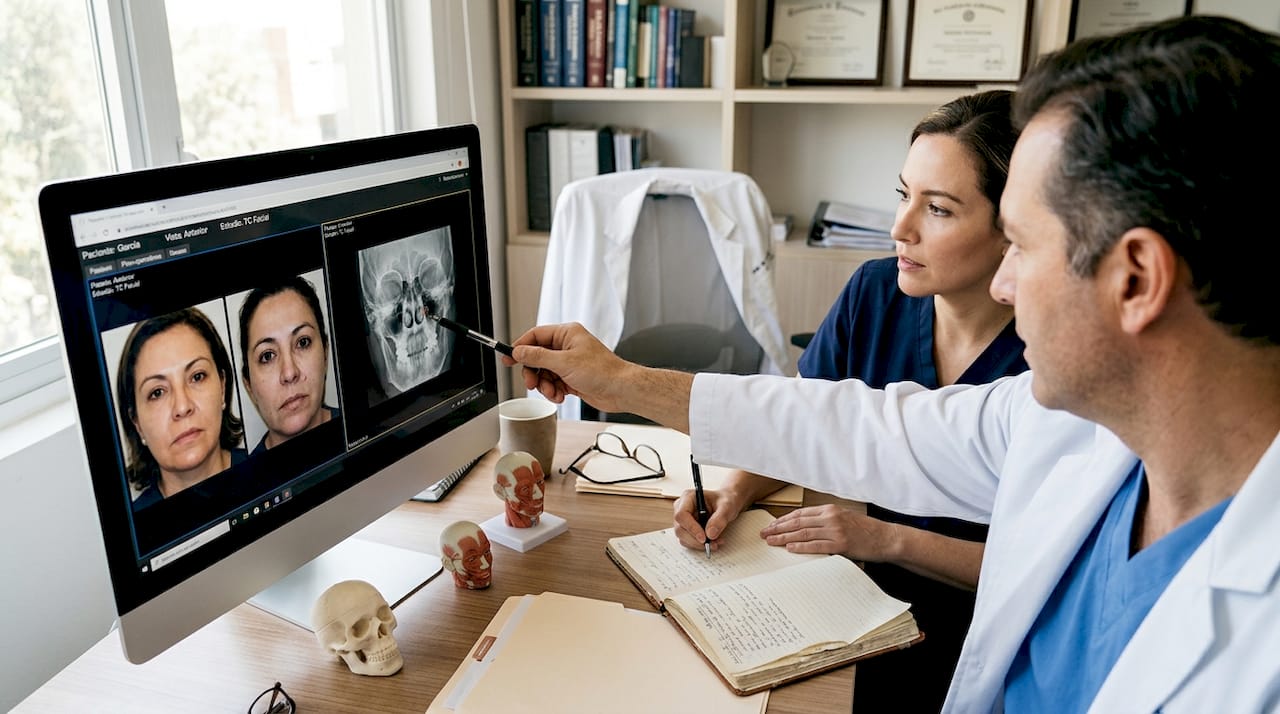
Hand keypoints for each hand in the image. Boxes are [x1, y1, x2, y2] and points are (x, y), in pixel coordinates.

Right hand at [506, 323, 631, 410]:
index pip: (535, 336)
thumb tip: (519, 352)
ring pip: (544, 373)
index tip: (508, 358)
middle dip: (534, 372)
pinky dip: (554, 391)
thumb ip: (538, 357)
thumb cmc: (602, 372)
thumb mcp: (564, 363)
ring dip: (545, 385)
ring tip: (553, 392)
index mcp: (567, 334)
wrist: (620, 390)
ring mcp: (570, 363)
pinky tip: (561, 396)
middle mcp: (568, 346)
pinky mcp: (572, 378)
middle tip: (532, 383)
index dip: (520, 347)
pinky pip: (553, 383)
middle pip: (537, 357)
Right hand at [672, 488, 748, 551]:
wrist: (726, 504)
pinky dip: (700, 545)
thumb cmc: (725, 500)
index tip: (704, 538)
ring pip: (683, 538)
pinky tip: (713, 542)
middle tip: (712, 544)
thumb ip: (719, 519)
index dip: (691, 528)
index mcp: (688, 497)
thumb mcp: (727, 506)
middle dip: (695, 540)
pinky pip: (688, 541)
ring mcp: (683, 520)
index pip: (682, 515)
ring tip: (716, 543)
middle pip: (680, 529)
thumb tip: (710, 534)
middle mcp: (681, 508)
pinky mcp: (686, 529)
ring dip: (699, 544)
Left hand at [760, 504, 898, 560]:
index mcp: (829, 510)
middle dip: (778, 528)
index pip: (800, 514)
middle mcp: (830, 517)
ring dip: (785, 538)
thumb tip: (803, 527)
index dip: (783, 520)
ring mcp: (835, 530)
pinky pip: (816, 545)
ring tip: (771, 542)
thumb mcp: (843, 518)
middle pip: (798, 522)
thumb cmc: (864, 530)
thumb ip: (825, 520)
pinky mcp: (841, 544)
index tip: (770, 525)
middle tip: (764, 534)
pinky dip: (801, 547)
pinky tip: (790, 549)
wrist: (885, 538)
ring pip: (803, 533)